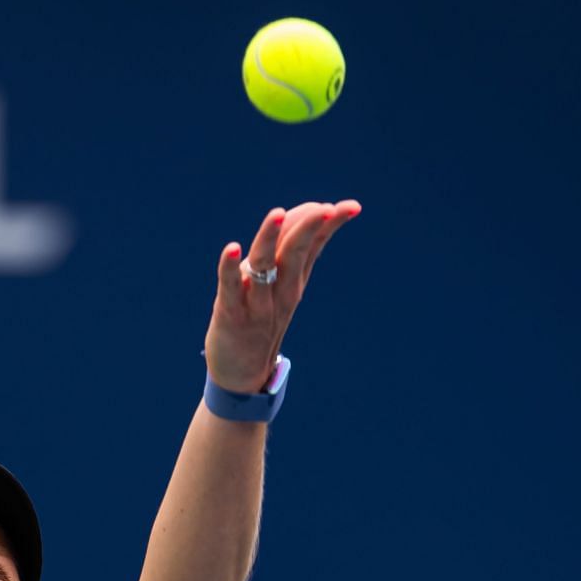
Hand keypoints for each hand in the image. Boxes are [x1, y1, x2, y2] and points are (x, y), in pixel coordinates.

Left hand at [204, 199, 360, 393]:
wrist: (242, 375)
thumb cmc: (262, 323)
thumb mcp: (286, 287)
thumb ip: (299, 254)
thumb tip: (319, 218)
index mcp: (294, 281)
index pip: (315, 245)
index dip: (330, 224)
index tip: (352, 206)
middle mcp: (280, 290)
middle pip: (295, 251)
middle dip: (309, 227)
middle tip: (326, 208)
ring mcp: (256, 303)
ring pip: (264, 263)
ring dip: (269, 237)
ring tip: (277, 214)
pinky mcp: (230, 314)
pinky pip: (230, 287)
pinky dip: (229, 267)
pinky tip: (232, 248)